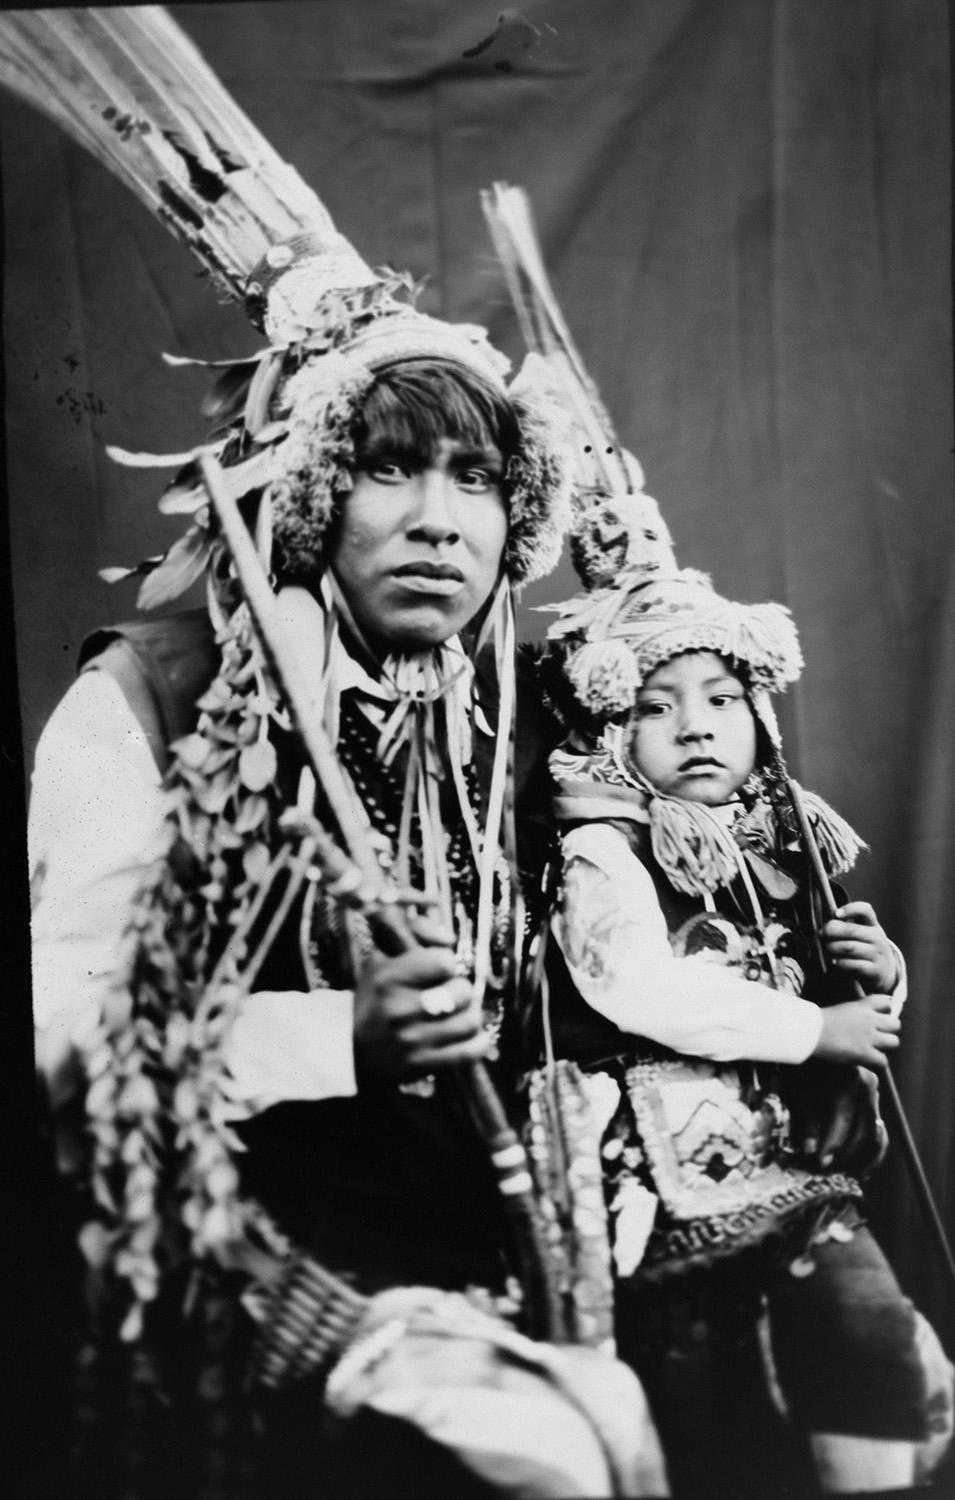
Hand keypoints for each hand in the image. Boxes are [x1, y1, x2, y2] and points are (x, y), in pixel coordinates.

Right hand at [352, 917, 488, 1081]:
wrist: (349, 1045)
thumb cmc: (375, 997)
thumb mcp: (384, 959)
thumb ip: (416, 934)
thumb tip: (449, 937)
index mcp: (389, 979)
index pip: (444, 962)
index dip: (447, 964)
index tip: (440, 970)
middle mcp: (400, 1010)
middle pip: (462, 992)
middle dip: (461, 989)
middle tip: (452, 993)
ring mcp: (412, 1041)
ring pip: (470, 1022)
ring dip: (470, 1015)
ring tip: (459, 1014)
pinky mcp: (422, 1065)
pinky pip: (470, 1052)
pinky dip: (477, 1042)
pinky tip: (468, 1036)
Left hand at [789, 1062, 887, 1177]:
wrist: (816, 1045)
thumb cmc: (803, 1067)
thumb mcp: (799, 1089)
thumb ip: (806, 1120)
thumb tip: (810, 1151)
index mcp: (849, 1080)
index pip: (844, 1119)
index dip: (832, 1144)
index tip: (819, 1163)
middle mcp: (868, 1086)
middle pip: (864, 1131)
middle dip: (846, 1157)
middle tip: (827, 1173)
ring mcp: (875, 1095)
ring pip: (877, 1136)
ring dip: (862, 1161)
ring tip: (844, 1176)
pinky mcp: (874, 1104)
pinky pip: (878, 1133)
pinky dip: (871, 1154)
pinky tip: (860, 1171)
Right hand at [812, 995, 899, 1069]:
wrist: (810, 1032)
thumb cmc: (818, 1021)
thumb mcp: (840, 1009)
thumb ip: (855, 1012)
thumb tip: (860, 1018)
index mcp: (862, 1006)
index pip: (886, 1002)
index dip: (886, 1010)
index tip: (879, 1016)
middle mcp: (870, 1020)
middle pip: (895, 1024)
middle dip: (889, 1030)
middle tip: (878, 1036)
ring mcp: (870, 1037)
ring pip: (894, 1042)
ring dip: (885, 1047)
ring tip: (873, 1049)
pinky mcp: (865, 1053)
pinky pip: (883, 1061)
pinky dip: (876, 1063)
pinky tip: (867, 1061)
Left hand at [823, 901, 898, 993]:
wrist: (884, 972)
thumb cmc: (865, 950)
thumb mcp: (861, 935)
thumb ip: (845, 927)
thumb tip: (823, 926)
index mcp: (872, 925)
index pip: (865, 910)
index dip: (850, 909)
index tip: (836, 914)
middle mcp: (877, 938)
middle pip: (852, 930)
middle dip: (831, 931)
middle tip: (820, 934)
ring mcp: (877, 955)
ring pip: (849, 947)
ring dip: (832, 947)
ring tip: (825, 948)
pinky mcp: (875, 971)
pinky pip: (854, 965)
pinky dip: (840, 963)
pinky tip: (833, 962)